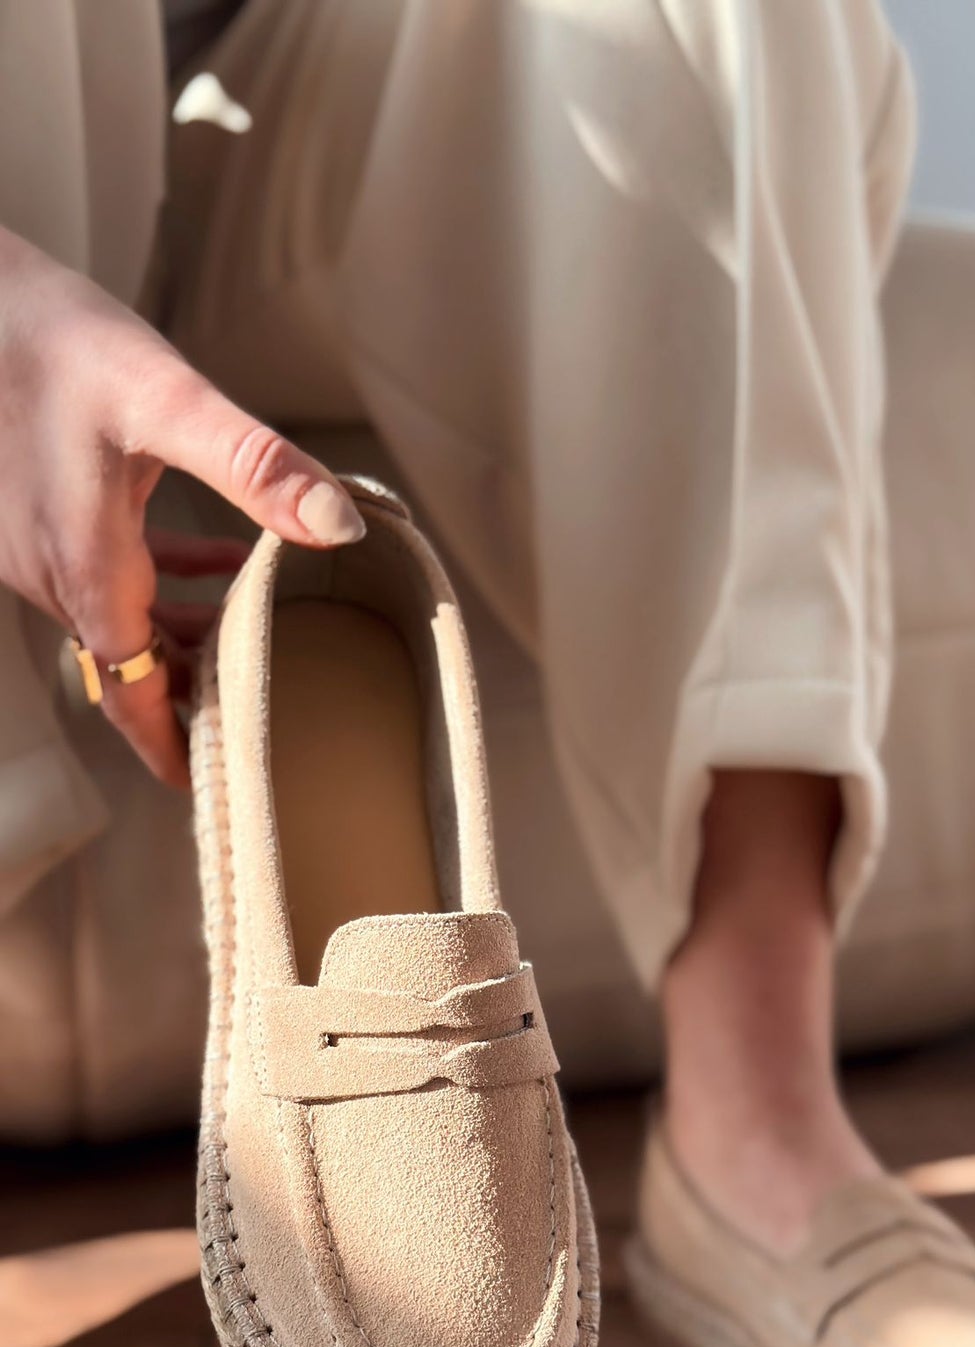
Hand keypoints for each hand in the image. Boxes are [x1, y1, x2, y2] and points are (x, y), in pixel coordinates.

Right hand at [0, 224, 364, 787]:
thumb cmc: (46, 340)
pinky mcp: (42, 510)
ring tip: (270, 643)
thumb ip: (255, 466)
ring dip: (192, 639)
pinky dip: (171, 585)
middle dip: (199, 697)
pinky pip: (112, 575)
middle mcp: (56, 576)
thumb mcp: (163, 401)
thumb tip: (343, 525)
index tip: (217, 790)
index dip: (173, 749)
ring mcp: (41, 547)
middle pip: (135, 668)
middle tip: (277, 717)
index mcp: (87, 575)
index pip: (131, 698)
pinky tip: (229, 558)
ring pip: (126, 624)